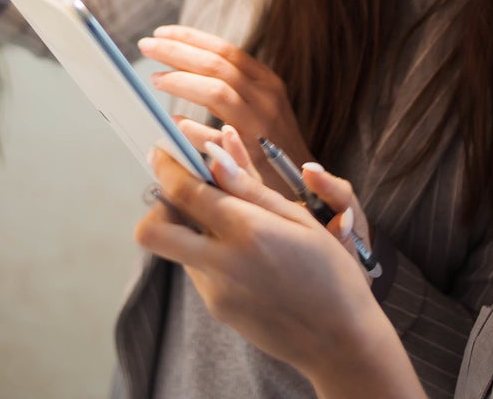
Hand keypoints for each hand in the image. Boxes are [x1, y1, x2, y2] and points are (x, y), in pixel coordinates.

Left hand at [136, 137, 420, 398]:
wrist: (340, 342)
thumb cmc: (332, 275)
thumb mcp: (301, 220)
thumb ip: (251, 189)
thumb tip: (215, 157)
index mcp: (247, 231)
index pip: (184, 192)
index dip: (166, 166)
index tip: (164, 151)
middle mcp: (222, 263)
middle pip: (152, 230)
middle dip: (157, 206)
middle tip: (182, 192)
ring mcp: (215, 292)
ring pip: (176, 249)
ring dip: (189, 230)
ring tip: (231, 225)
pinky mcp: (218, 310)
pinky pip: (198, 271)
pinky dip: (210, 254)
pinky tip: (247, 258)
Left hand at [140, 25, 310, 195]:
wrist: (305, 188)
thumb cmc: (272, 146)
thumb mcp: (262, 107)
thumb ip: (231, 88)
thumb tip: (183, 68)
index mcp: (268, 83)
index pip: (226, 51)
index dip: (191, 38)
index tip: (161, 33)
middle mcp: (266, 100)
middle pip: (217, 65)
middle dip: (178, 52)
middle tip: (147, 45)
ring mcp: (261, 127)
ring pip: (218, 91)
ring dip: (182, 81)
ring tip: (155, 78)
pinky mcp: (253, 158)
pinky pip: (218, 138)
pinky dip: (193, 128)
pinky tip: (173, 123)